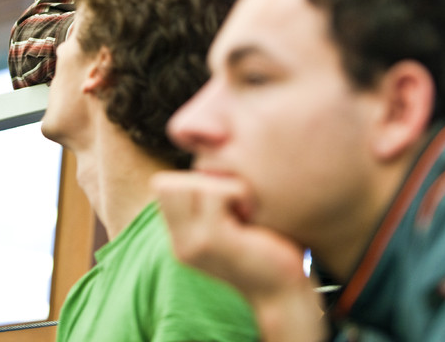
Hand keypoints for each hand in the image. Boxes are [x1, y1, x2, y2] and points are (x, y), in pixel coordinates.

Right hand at [153, 171, 326, 340]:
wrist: (283, 293)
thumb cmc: (263, 247)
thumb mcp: (225, 221)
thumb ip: (207, 198)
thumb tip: (206, 151)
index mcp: (179, 236)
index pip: (161, 184)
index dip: (190, 178)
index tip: (221, 196)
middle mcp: (179, 242)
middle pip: (167, 182)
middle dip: (202, 179)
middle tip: (232, 201)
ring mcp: (193, 244)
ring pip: (193, 184)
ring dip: (223, 184)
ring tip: (242, 207)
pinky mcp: (214, 242)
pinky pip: (217, 193)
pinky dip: (238, 192)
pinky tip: (251, 213)